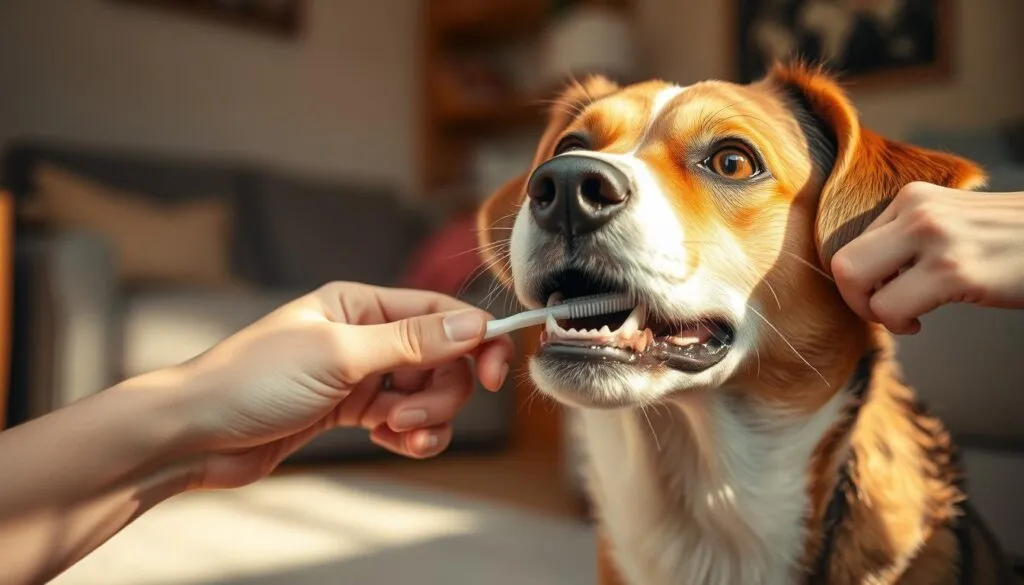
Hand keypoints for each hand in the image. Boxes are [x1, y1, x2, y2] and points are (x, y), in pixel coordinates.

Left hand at [168, 281, 513, 488]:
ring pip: (426, 394)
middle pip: (442, 360)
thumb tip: (474, 324)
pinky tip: (389, 443)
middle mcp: (365, 335)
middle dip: (437, 394)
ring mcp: (360, 375)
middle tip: (405, 417)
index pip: (441, 312)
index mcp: (361, 304)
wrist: (196, 433)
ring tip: (391, 432)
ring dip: (422, 419)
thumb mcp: (339, 355)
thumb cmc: (251, 381)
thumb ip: (412, 342)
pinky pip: (404, 421)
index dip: (476, 340)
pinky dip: (408, 435)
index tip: (497, 373)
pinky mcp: (352, 411)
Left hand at [831, 182, 1023, 333]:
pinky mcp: (955, 271)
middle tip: (881, 311)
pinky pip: (891, 307)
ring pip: (855, 282)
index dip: (861, 279)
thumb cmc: (1011, 242)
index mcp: (912, 198)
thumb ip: (910, 238)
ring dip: (873, 313)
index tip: (887, 292)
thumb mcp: (953, 223)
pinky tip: (919, 324)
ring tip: (904, 318)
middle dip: (852, 298)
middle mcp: (917, 211)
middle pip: (840, 262)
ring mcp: (934, 238)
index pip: (850, 244)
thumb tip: (865, 275)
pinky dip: (897, 325)